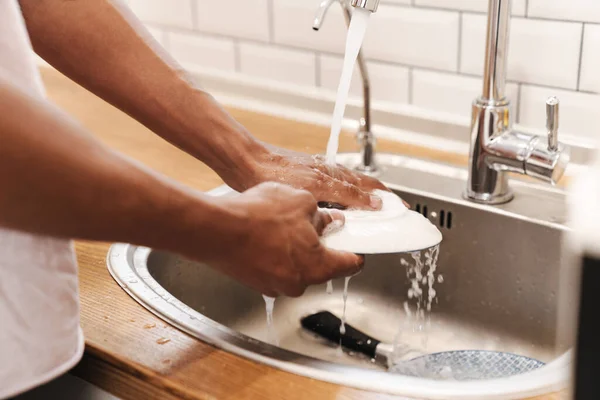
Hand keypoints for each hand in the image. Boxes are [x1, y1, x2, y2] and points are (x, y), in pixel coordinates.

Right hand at [207, 182, 363, 296]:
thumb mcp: (301, 202)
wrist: (215, 230)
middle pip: (321, 266)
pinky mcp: (256, 283)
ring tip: (281, 226)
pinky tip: (264, 235)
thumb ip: (322, 215)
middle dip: (319, 246)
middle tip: (311, 224)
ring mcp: (276, 286)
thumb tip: (330, 221)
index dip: (355, 250)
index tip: (355, 244)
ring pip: (297, 268)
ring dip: (295, 250)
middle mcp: (299, 283)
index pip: (350, 265)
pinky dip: (275, 255)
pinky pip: (275, 268)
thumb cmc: (257, 217)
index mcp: (318, 267)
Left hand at [227, 144, 389, 209]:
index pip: (372, 188)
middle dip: (378, 202)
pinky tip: (334, 214)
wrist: (249, 165)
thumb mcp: (318, 187)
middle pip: (362, 189)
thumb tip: (374, 202)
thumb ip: (348, 194)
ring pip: (346, 193)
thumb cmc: (277, 172)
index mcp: (337, 176)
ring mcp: (318, 179)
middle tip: (391, 213)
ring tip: (367, 217)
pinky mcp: (304, 184)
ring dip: (359, 204)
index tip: (402, 211)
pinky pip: (330, 195)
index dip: (389, 200)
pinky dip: (339, 205)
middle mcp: (330, 176)